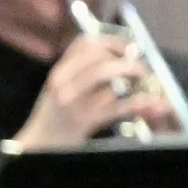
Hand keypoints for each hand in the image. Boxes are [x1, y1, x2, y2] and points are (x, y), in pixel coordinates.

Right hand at [12, 32, 170, 149]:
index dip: (113, 42)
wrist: (39, 145)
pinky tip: (147, 102)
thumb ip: (81, 74)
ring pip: (105, 74)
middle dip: (126, 59)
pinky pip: (115, 106)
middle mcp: (63, 83)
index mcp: (59, 73)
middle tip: (141, 69)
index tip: (129, 50)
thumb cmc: (52, 118)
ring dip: (132, 74)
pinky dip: (135, 103)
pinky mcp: (83, 120)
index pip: (85, 43)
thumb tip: (118, 59)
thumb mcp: (59, 90)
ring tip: (145, 83)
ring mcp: (72, 101)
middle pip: (98, 55)